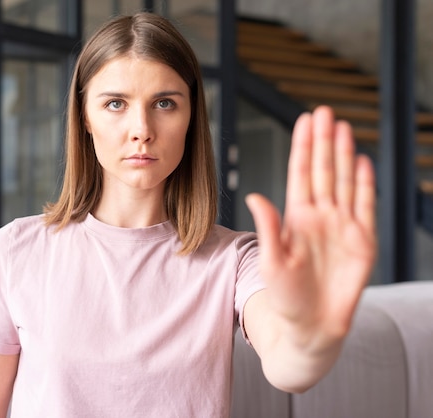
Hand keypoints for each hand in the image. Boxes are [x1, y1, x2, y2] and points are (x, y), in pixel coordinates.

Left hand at [245, 105, 376, 349]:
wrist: (312, 326)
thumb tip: (255, 195)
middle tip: (325, 111)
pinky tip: (362, 162)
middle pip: (323, 171)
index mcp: (296, 218)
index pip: (300, 174)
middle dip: (324, 141)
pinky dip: (365, 185)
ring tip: (343, 128)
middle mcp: (320, 217)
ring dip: (343, 155)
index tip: (304, 120)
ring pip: (344, 182)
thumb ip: (269, 227)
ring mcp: (343, 227)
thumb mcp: (273, 261)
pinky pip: (365, 207)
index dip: (303, 147)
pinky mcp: (363, 241)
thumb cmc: (285, 297)